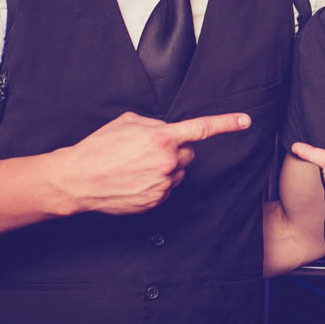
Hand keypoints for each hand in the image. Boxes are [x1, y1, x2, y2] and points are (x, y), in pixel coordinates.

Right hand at [52, 111, 250, 215]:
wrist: (78, 179)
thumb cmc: (99, 148)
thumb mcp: (127, 122)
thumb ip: (155, 124)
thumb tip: (168, 130)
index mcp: (161, 138)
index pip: (202, 129)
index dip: (226, 124)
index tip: (245, 121)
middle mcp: (166, 162)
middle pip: (188, 154)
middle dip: (174, 150)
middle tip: (147, 151)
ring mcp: (162, 185)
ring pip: (178, 173)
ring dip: (165, 168)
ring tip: (135, 167)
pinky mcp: (156, 202)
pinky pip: (167, 189)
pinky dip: (156, 184)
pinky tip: (134, 181)